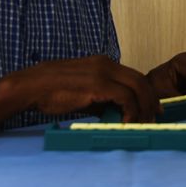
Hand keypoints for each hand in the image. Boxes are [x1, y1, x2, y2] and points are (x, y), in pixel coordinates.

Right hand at [14, 55, 159, 121]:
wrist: (31, 86)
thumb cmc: (52, 90)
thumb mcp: (83, 92)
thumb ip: (101, 98)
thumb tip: (116, 112)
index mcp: (103, 63)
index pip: (134, 76)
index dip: (146, 92)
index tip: (152, 107)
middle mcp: (106, 64)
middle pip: (140, 80)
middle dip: (150, 100)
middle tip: (154, 117)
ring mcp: (103, 72)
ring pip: (137, 88)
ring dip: (143, 107)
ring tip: (142, 123)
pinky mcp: (98, 84)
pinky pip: (125, 97)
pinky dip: (131, 110)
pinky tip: (127, 122)